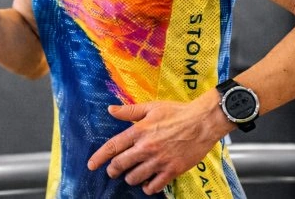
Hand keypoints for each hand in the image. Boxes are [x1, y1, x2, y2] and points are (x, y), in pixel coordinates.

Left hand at [86, 99, 228, 194]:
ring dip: (129, 179)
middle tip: (113, 172)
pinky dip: (147, 187)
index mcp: (139, 131)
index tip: (91, 165)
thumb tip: (110, 110)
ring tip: (131, 176)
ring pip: (135, 177)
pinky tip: (147, 184)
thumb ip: (129, 111)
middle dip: (113, 170)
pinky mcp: (172, 170)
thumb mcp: (151, 107)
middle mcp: (146, 147)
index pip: (113, 147)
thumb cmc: (177, 112)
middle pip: (120, 165)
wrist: (202, 122)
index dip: (99, 157)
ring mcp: (159, 161)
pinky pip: (154, 185)